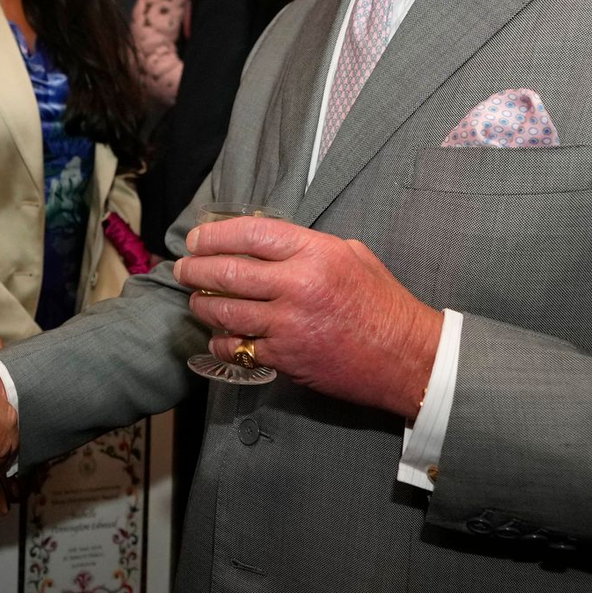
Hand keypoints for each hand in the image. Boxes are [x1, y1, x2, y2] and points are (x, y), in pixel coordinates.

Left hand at [176, 216, 441, 417]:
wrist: (408, 357)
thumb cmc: (381, 302)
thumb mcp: (350, 254)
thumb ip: (305, 245)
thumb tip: (262, 241)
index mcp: (314, 253)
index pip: (248, 235)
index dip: (213, 236)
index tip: (196, 239)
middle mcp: (296, 285)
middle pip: (226, 272)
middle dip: (195, 270)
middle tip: (183, 269)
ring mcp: (287, 324)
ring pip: (224, 311)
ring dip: (201, 305)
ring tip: (195, 299)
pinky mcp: (285, 357)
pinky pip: (238, 347)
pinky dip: (221, 340)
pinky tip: (218, 335)